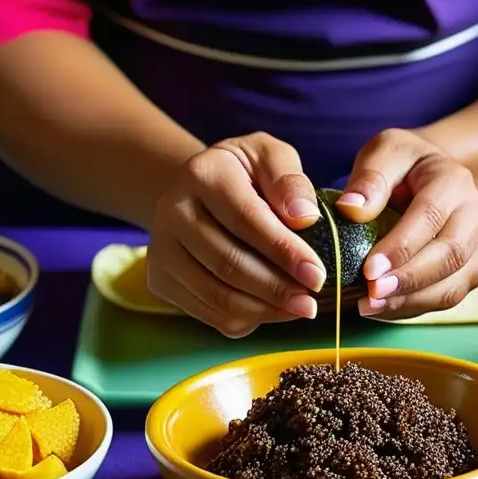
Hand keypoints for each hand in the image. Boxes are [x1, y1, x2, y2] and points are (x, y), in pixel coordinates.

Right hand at [147, 133, 327, 337]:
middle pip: (227, 263)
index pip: (246, 220)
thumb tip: (305, 217)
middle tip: (311, 303)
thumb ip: (290, 181)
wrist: (199, 189)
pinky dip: (244, 320)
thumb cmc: (246, 173)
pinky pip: (206, 313)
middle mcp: (172, 210)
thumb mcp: (271, 157)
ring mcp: (161, 248)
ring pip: (216, 295)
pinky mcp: (160, 278)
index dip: (284, 252)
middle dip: (276, 289)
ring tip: (298, 309)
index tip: (317, 275)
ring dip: (263, 310)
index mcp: (202, 174)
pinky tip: (271, 310)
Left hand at [337, 128, 477, 319]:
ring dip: (411, 301)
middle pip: (450, 256)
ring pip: (453, 284)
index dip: (401, 246)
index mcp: (454, 180)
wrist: (432, 176)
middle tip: (371, 293)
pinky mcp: (473, 271)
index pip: (431, 216)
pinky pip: (448, 298)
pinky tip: (383, 310)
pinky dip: (414, 308)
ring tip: (371, 307)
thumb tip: (352, 209)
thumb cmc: (403, 165)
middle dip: (408, 280)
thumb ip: (369, 178)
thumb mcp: (384, 153)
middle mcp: (476, 214)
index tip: (369, 269)